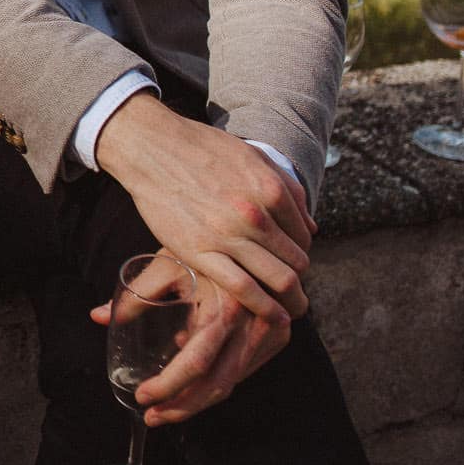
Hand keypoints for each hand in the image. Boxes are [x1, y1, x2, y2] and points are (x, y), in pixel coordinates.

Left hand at [93, 263, 290, 423]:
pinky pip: (244, 369)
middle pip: (217, 383)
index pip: (196, 362)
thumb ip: (133, 295)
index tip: (143, 397)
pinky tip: (193, 387)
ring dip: (198, 401)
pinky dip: (218, 382)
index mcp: (225, 306)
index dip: (169, 386)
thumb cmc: (202, 244)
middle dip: (182, 406)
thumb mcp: (166, 264)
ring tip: (166, 411)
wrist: (249, 231)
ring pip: (232, 382)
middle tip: (152, 416)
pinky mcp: (278, 336)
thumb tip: (98, 317)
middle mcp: (253, 324)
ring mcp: (271, 332)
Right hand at [97, 94, 314, 325]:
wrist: (151, 148)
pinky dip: (264, 309)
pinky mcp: (199, 252)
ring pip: (279, 280)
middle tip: (291, 289)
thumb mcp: (252, 157)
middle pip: (297, 262)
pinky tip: (271, 316)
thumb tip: (312, 226)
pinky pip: (244, 289)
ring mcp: (228, 235)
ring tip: (288, 310)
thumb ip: (287, 189)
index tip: (290, 262)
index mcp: (271, 190)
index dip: (301, 253)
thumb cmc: (201, 149)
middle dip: (299, 279)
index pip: (305, 237)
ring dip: (290, 300)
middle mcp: (255, 215)